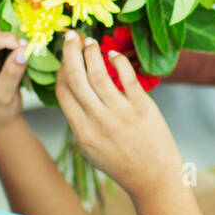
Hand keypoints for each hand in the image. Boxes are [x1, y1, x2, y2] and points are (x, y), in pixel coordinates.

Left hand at [0, 17, 28, 128]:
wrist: (0, 119)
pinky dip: (15, 33)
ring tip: (31, 31)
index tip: (24, 44)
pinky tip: (28, 34)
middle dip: (10, 30)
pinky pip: (2, 36)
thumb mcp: (5, 94)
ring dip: (13, 29)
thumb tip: (23, 51)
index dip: (4, 38)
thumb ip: (12, 72)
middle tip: (31, 35)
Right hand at [54, 30, 183, 203]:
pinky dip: (118, 60)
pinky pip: (127, 76)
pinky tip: (113, 54)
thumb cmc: (121, 163)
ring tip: (91, 41)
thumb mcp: (90, 149)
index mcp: (82, 131)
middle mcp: (99, 121)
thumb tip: (71, 90)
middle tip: (71, 36)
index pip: (63, 92)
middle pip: (76, 77)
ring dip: (92, 52)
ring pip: (99, 73)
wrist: (153, 178)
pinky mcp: (142, 107)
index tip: (64, 57)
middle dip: (71, 52)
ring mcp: (121, 113)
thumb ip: (79, 121)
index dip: (60, 70)